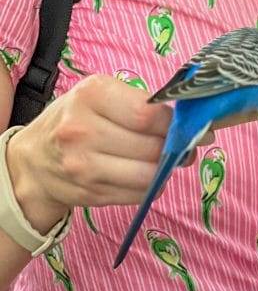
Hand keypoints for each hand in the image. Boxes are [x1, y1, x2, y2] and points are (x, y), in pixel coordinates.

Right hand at [6, 75, 211, 230]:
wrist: (33, 161)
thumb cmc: (75, 119)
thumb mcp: (99, 95)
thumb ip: (138, 103)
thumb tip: (187, 119)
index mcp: (91, 96)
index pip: (148, 114)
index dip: (176, 122)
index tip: (191, 124)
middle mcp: (82, 132)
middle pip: (150, 146)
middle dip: (178, 146)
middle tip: (189, 144)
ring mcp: (84, 167)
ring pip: (148, 175)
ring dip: (167, 168)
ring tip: (171, 159)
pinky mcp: (90, 194)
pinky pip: (138, 194)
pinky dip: (152, 186)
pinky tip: (149, 174)